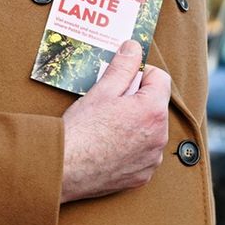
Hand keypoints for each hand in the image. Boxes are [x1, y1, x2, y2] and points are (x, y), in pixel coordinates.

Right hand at [59, 40, 171, 203]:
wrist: (64, 169)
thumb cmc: (81, 130)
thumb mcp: (101, 90)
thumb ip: (123, 66)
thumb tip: (134, 48)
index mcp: (152, 110)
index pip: (161, 78)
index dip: (140, 74)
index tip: (122, 80)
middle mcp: (160, 136)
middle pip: (155, 105)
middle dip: (137, 100)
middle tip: (108, 104)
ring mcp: (152, 159)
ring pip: (150, 130)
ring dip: (135, 124)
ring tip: (106, 127)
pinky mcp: (142, 176)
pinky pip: (143, 154)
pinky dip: (131, 148)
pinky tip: (108, 146)